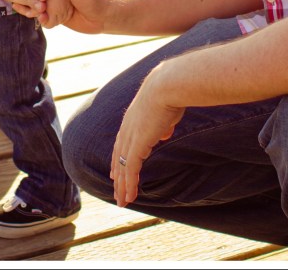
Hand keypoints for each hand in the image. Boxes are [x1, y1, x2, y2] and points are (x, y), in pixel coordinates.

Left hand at [111, 71, 184, 208]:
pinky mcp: (137, 145)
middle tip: (116, 189)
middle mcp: (127, 129)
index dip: (118, 157)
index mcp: (133, 118)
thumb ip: (162, 123)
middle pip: (118, 157)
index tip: (115, 170)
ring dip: (122, 186)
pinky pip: (131, 171)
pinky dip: (129, 185)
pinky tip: (130, 197)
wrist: (167, 86)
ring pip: (122, 168)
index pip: (122, 142)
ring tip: (122, 201)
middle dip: (117, 175)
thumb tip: (164, 132)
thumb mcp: (165, 111)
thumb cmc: (171, 93)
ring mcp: (131, 137)